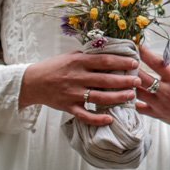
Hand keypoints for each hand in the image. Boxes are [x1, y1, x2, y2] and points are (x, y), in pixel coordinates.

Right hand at [20, 50, 141, 124]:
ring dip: (117, 98)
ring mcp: (72, 93)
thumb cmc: (55, 67)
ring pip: (99, 97)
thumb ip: (89, 55)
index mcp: (78, 62)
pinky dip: (97, 118)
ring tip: (131, 96)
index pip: (104, 61)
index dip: (121, 61)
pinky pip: (84, 115)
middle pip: (105, 80)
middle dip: (124, 81)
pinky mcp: (67, 107)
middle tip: (138, 81)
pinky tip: (110, 119)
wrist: (32, 82)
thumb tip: (112, 50)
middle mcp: (76, 77)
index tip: (135, 63)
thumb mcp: (71, 56)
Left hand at [132, 44, 169, 135]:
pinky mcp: (156, 115)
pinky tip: (132, 94)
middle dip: (132, 68)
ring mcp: (160, 104)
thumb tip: (156, 58)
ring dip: (131, 84)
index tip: (136, 45)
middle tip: (127, 62)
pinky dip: (133, 100)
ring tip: (128, 78)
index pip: (156, 63)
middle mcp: (167, 91)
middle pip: (141, 77)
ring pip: (136, 92)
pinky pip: (137, 107)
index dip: (144, 53)